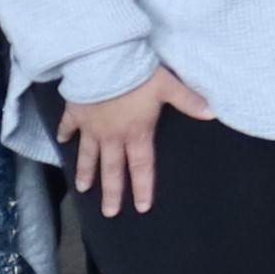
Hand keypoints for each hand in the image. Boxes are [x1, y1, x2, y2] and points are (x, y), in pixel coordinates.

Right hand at [63, 65, 215, 212]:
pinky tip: (61, 142)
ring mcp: (91, 127)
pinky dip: (64, 134)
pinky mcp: (75, 113)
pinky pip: (68, 127)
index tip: (141, 208)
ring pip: (88, 155)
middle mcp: (112, 136)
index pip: (142, 167)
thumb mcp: (168, 86)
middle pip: (112, 170)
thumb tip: (214, 114)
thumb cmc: (137, 74)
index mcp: (136, 133)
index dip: (143, 188)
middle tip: (109, 213)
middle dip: (111, 193)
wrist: (102, 60)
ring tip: (83, 189)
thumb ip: (189, 102)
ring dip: (86, 172)